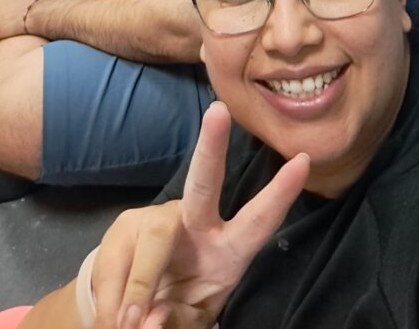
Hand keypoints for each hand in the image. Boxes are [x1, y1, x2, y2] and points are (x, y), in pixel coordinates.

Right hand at [90, 102, 309, 327]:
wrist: (126, 310)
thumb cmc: (174, 308)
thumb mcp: (186, 320)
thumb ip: (174, 321)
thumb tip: (147, 323)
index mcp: (226, 251)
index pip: (257, 221)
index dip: (280, 194)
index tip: (303, 161)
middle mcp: (195, 226)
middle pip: (204, 183)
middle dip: (213, 147)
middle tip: (218, 113)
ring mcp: (156, 222)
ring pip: (152, 239)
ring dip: (139, 289)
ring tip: (124, 326)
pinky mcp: (124, 228)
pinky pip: (117, 265)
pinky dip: (115, 301)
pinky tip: (115, 320)